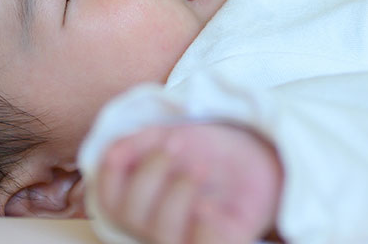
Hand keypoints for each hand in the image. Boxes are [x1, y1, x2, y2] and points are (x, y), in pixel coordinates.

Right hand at [93, 123, 281, 243]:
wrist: (259, 153)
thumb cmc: (210, 149)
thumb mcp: (171, 135)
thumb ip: (139, 143)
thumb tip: (115, 151)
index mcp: (141, 201)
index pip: (109, 200)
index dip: (113, 172)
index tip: (138, 142)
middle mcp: (156, 227)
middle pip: (132, 215)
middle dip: (151, 172)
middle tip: (179, 143)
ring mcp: (186, 239)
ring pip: (162, 234)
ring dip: (179, 192)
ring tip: (201, 167)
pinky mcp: (221, 243)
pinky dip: (205, 226)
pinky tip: (211, 207)